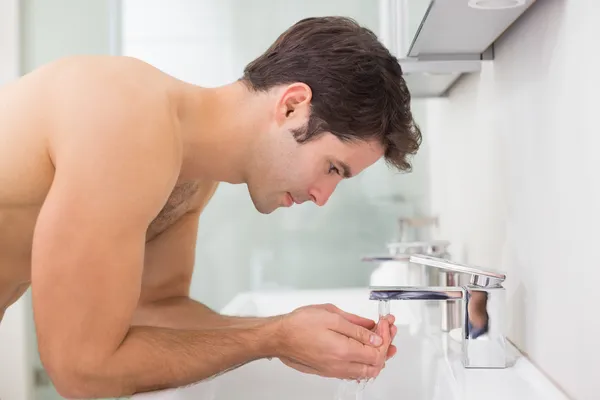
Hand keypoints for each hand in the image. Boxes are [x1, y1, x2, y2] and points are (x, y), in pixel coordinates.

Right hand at [274, 303, 394, 379]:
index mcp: (343, 350)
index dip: (386, 336)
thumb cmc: (299, 324)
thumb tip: (374, 333)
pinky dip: (363, 361)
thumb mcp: (331, 315)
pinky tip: (363, 348)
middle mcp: (340, 365)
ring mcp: (334, 370)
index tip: (385, 323)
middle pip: (375, 364)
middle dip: (386, 346)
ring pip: (365, 371)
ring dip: (376, 355)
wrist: (279, 337)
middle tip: (387, 330)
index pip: (377, 350)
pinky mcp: (328, 371)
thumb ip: (356, 326)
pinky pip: (353, 372)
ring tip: (379, 339)